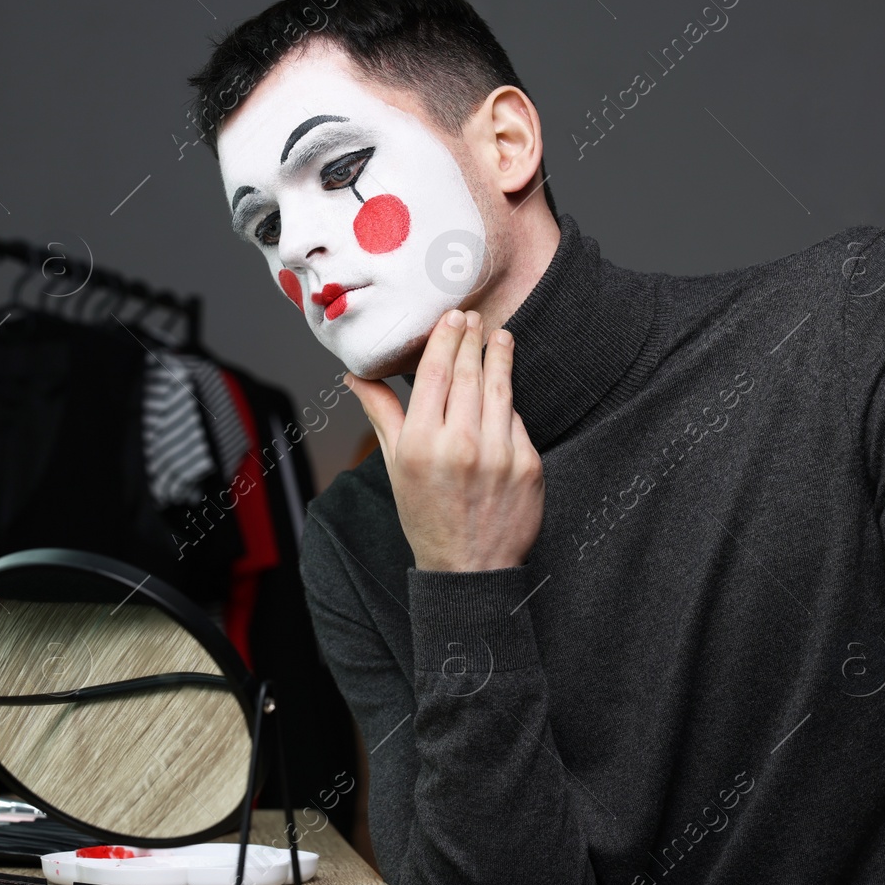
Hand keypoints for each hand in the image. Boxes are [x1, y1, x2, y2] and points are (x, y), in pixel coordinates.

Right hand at [346, 309, 543, 572]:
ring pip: (500, 390)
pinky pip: (518, 420)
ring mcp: (499, 454)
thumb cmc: (426, 516)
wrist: (470, 568)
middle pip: (468, 374)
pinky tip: (506, 387)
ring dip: (500, 357)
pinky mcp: (529, 464)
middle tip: (475, 317)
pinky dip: (510, 402)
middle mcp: (461, 445)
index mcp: (421, 444)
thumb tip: (355, 376)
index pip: (434, 374)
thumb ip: (381, 414)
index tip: (452, 317)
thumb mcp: (394, 466)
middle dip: (472, 339)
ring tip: (500, 336)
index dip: (445, 339)